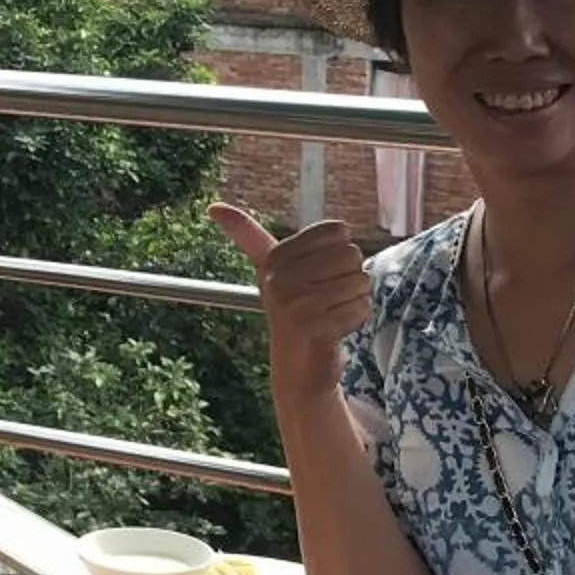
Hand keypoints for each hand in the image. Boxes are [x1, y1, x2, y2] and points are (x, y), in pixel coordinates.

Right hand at [209, 202, 370, 402]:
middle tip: (327, 299)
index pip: (338, 231)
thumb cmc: (292, 310)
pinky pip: (360, 307)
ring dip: (354, 299)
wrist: (296, 367)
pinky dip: (357, 319)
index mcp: (276, 257)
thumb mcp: (269, 269)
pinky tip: (337, 329)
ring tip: (331, 313)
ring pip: (360, 280)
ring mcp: (295, 302)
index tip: (318, 275)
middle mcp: (280, 277)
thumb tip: (213, 207)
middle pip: (351, 254)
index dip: (339, 253)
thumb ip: (247, 236)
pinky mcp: (314, 325)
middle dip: (349, 277)